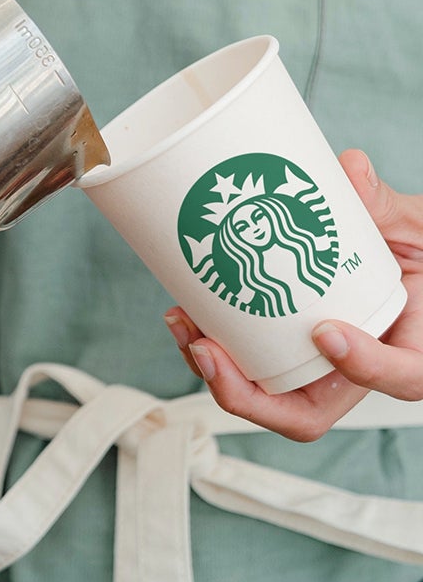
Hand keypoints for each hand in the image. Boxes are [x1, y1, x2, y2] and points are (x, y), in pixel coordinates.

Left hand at [165, 149, 422, 440]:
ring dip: (215, 372)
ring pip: (265, 396)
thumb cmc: (420, 251)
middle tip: (207, 350)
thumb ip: (387, 205)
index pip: (403, 378)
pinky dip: (211, 350)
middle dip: (249, 395)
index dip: (366, 368)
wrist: (396, 255)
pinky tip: (185, 313)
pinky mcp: (283, 351)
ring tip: (183, 324)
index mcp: (412, 346)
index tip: (326, 332)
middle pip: (306, 414)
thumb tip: (351, 167)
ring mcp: (316, 366)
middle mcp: (359, 369)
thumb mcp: (416, 227)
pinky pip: (245, 366)